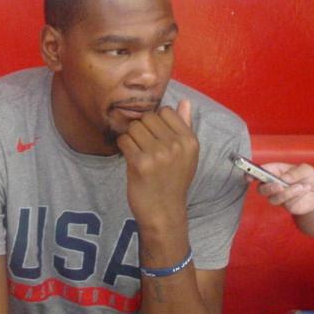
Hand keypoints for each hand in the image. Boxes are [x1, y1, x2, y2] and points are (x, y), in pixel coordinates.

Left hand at [117, 99, 198, 228]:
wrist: (163, 211)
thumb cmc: (172, 181)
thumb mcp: (186, 155)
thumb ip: (184, 126)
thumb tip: (184, 101)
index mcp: (190, 141)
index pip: (165, 111)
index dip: (155, 122)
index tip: (155, 137)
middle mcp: (176, 145)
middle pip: (147, 117)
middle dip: (141, 128)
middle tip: (144, 146)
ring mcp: (158, 154)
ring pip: (133, 127)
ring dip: (131, 138)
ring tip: (138, 153)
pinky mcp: (140, 163)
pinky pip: (124, 140)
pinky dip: (123, 147)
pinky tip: (131, 159)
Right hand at [256, 162, 313, 215]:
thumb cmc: (309, 178)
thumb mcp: (307, 170)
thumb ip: (296, 172)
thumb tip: (284, 178)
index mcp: (274, 171)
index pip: (259, 172)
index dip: (251, 173)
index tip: (250, 177)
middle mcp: (273, 184)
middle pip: (261, 188)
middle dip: (269, 188)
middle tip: (280, 186)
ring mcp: (278, 196)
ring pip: (273, 198)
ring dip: (287, 193)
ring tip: (300, 187)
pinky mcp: (285, 205)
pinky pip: (286, 203)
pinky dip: (296, 196)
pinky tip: (304, 190)